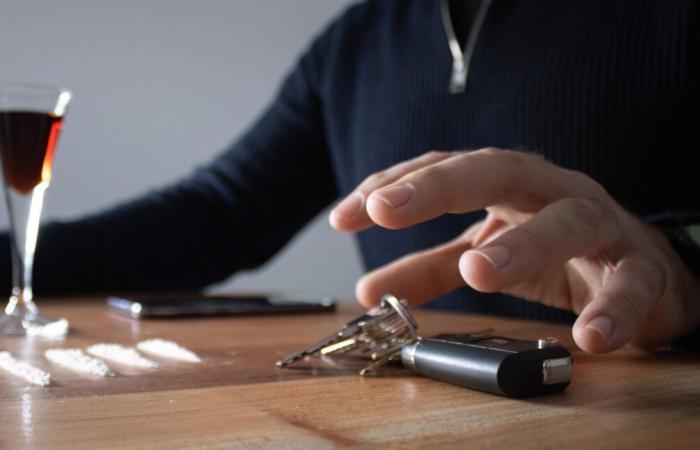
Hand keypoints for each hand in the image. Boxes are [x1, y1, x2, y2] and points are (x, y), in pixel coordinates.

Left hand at [329, 149, 699, 352]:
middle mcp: (550, 190)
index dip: (393, 186)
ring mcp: (599, 223)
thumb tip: (368, 287)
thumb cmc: (557, 250)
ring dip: (521, 246)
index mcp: (506, 186)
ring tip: (479, 272)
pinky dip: (612, 309)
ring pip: (565, 220)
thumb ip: (429, 267)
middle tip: (386, 210)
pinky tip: (589, 336)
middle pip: (496, 170)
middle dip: (438, 186)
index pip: (444, 170)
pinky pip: (630, 283)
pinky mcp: (640, 266)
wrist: (645, 269)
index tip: (345, 216)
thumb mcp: (484, 252)